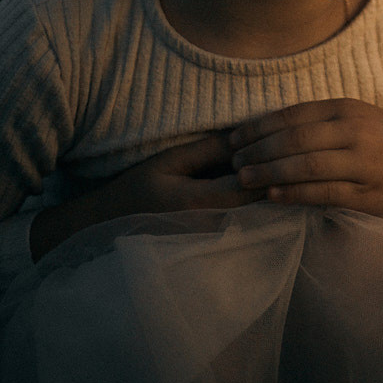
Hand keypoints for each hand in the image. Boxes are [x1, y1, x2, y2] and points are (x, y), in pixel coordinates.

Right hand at [30, 132, 251, 260]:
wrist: (113, 224)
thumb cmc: (140, 187)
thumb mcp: (171, 160)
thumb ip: (209, 150)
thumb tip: (245, 138)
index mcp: (199, 204)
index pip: (250, 186)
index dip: (265, 163)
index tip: (268, 144)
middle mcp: (211, 228)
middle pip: (256, 201)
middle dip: (266, 176)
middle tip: (270, 153)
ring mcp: (213, 240)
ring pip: (252, 212)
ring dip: (259, 188)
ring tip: (258, 166)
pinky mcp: (212, 244)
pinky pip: (241, 219)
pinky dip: (247, 202)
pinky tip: (241, 185)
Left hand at [228, 99, 382, 231]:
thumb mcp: (355, 118)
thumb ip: (319, 121)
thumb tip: (267, 130)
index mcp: (347, 109)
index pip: (293, 115)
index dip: (259, 127)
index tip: (234, 139)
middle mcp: (354, 131)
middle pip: (295, 139)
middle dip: (258, 151)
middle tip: (233, 162)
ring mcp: (361, 162)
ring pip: (307, 165)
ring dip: (270, 172)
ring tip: (244, 179)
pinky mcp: (366, 192)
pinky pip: (323, 192)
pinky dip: (294, 193)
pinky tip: (272, 194)